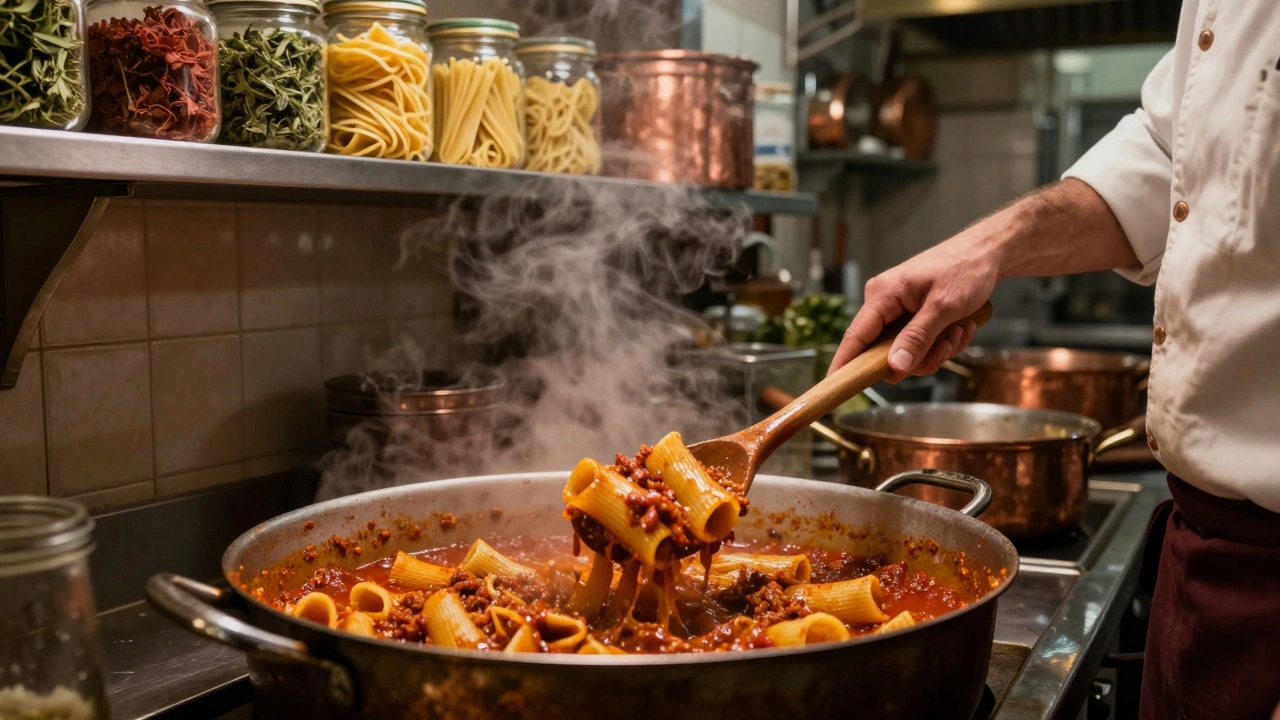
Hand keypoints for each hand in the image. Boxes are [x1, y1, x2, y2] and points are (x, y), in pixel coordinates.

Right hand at [828, 227, 1001, 379]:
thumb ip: (918, 337)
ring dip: (937, 350)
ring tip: (959, 330)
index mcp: (882, 295)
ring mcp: (898, 312)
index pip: (855, 337)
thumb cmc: (965, 269)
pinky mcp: (913, 317)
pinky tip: (961, 327)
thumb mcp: (944, 306)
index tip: (834, 387)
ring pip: (907, 353)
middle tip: (946, 345)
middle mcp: (884, 304)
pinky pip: (920, 345)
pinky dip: (942, 343)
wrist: (987, 253)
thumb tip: (894, 367)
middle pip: (885, 353)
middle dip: (920, 357)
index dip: (844, 365)